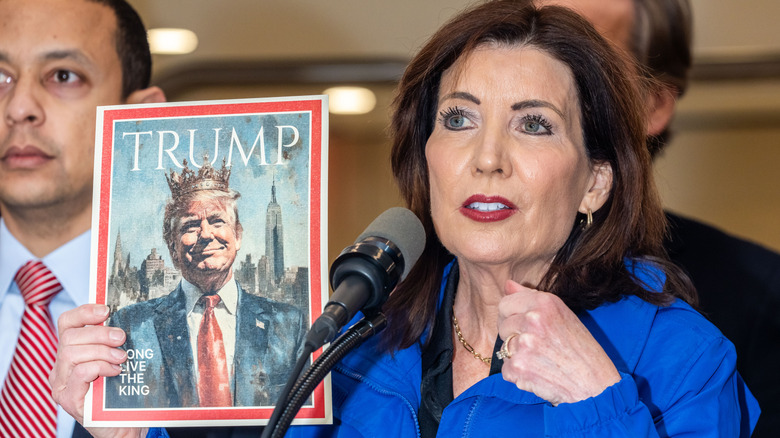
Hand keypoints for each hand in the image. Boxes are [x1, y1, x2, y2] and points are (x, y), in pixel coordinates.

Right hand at [50, 304, 146, 437]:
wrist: (124, 425)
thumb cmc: (122, 391)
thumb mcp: (117, 360)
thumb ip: (114, 342)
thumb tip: (124, 320)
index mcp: (70, 353)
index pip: (66, 323)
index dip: (84, 312)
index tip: (107, 310)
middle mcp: (60, 367)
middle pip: (69, 337)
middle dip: (100, 333)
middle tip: (121, 338)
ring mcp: (61, 384)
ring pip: (72, 353)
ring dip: (102, 351)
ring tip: (121, 358)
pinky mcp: (68, 399)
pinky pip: (79, 372)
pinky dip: (100, 367)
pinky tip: (115, 372)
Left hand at [497, 280, 620, 405]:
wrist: (596, 385)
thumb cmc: (582, 351)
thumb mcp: (563, 315)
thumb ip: (531, 298)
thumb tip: (508, 284)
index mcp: (545, 302)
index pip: (506, 303)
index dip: (511, 316)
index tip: (522, 326)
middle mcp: (533, 319)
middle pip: (503, 325)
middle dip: (514, 336)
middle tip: (537, 347)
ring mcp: (524, 344)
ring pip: (504, 348)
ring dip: (517, 356)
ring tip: (541, 361)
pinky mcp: (518, 367)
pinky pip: (506, 369)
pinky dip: (518, 375)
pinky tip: (538, 374)